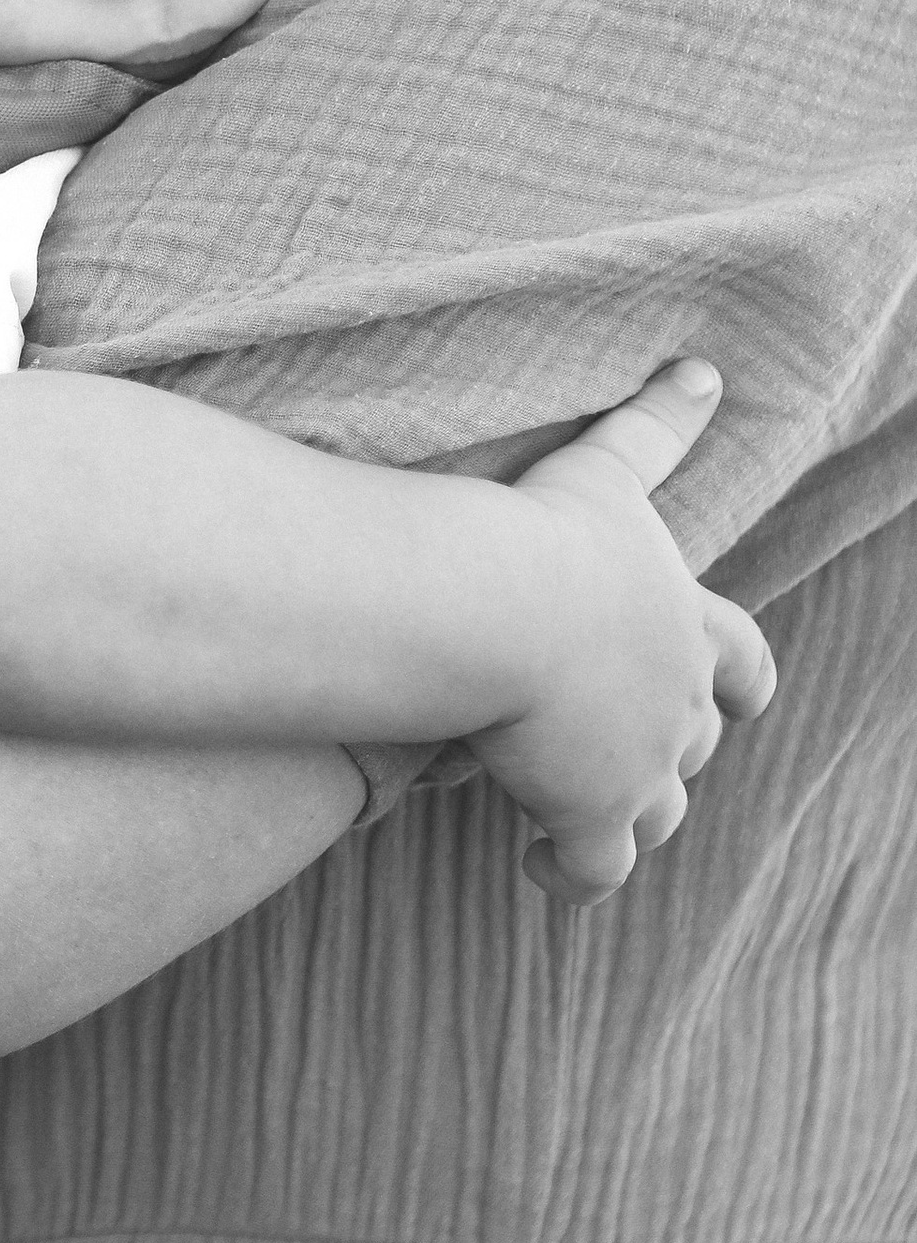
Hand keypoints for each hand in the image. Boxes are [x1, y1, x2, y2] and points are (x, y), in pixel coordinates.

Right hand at [466, 360, 777, 905]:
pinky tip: (544, 872)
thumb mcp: (609, 471)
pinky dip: (575, 875)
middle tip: (629, 757)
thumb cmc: (542, 534)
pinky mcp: (592, 814)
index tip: (743, 699)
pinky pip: (593, 868)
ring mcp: (641, 766)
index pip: (742, 658)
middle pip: (695, 742)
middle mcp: (677, 703)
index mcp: (685, 625)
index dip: (742, 679)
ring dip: (628, 817)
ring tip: (582, 823)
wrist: (500, 610)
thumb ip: (656, 426)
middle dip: (672, 750)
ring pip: (656, 812)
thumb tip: (701, 366)